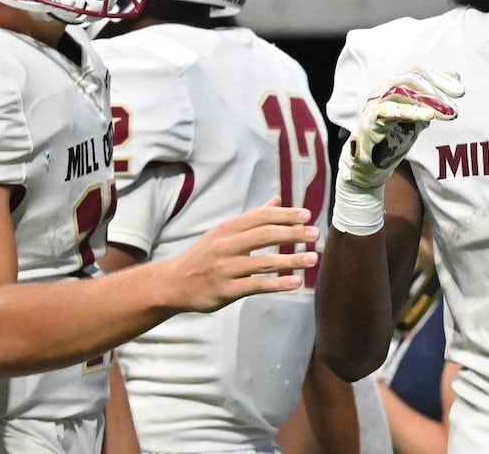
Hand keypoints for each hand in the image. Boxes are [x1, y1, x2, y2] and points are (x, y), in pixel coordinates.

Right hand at [165, 199, 317, 312]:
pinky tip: (296, 282)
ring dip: (291, 259)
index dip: (285, 215)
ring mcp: (226, 268)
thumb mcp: (224, 232)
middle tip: (315, 234)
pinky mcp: (227, 290)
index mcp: (228, 228)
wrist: (173, 283)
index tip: (307, 215)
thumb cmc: (204, 255)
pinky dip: (278, 283)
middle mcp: (227, 245)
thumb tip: (277, 199)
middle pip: (265, 235)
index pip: (261, 216)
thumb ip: (252, 217)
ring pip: (264, 261)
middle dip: (292, 233)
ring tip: (313, 258)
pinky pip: (257, 285)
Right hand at [342, 68, 463, 191]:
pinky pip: (389, 111)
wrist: (373, 164)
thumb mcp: (419, 114)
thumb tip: (455, 75)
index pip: (419, 72)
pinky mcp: (371, 119)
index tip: (460, 91)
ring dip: (429, 101)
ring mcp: (376, 103)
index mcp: (395, 86)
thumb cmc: (395, 136)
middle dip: (437, 89)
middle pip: (412, 78)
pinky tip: (428, 116)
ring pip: (402, 92)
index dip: (440, 78)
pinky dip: (410, 111)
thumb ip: (434, 97)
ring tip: (447, 112)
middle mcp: (384, 89)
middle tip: (456, 102)